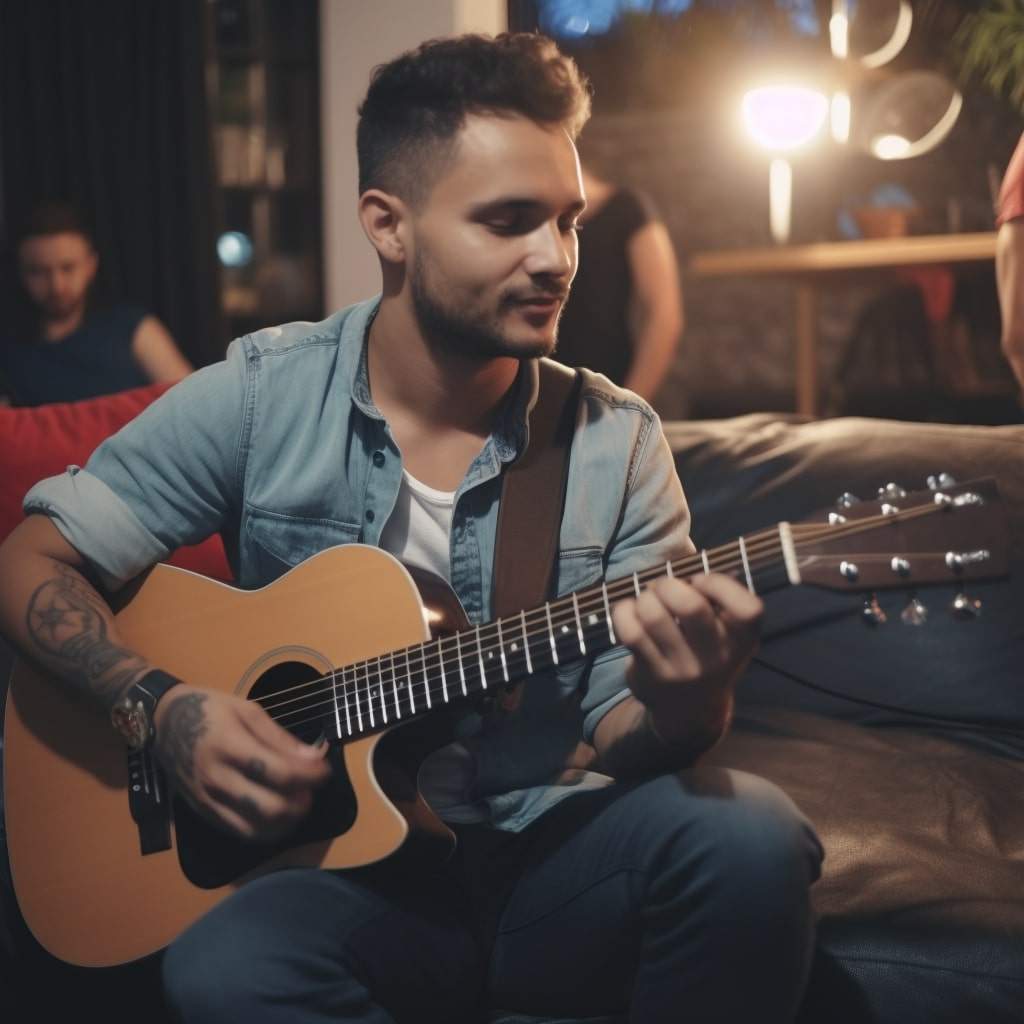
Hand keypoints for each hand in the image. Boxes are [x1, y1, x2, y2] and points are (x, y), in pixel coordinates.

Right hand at [153, 685, 331, 840]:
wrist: (161, 723)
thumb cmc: (209, 709)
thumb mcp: (247, 709)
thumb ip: (280, 737)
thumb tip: (314, 757)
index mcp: (229, 745)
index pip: (278, 771)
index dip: (310, 776)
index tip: (325, 771)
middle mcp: (217, 778)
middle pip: (270, 807)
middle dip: (301, 803)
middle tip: (311, 789)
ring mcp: (208, 800)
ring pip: (256, 828)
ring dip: (286, 822)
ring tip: (298, 802)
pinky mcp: (203, 813)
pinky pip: (240, 832)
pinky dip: (266, 830)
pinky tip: (278, 815)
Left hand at [611, 573, 762, 746]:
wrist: (689, 710)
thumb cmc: (706, 651)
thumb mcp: (726, 632)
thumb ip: (719, 599)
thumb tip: (693, 562)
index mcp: (743, 640)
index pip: (748, 609)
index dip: (720, 585)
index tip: (700, 581)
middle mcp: (717, 658)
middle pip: (691, 607)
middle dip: (669, 585)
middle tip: (663, 587)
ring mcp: (683, 669)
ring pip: (654, 616)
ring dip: (644, 598)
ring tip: (646, 600)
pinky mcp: (652, 675)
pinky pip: (631, 632)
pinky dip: (623, 612)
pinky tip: (628, 611)